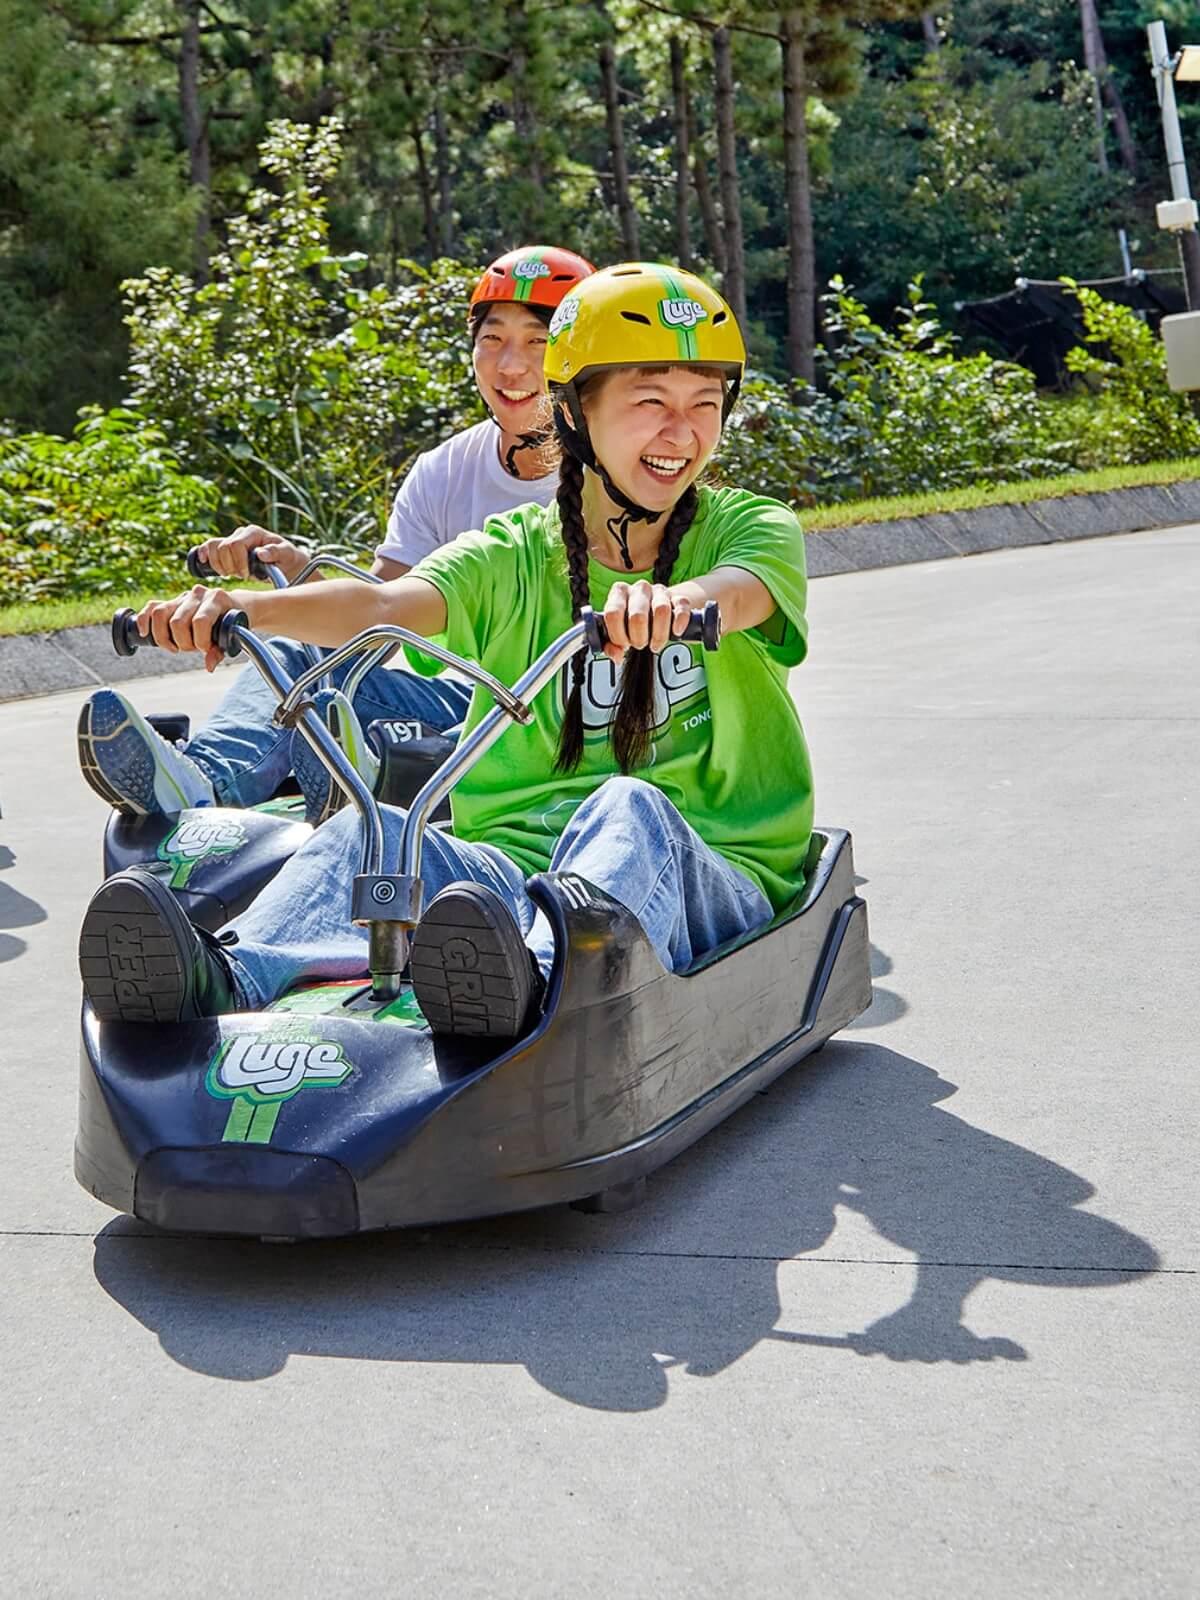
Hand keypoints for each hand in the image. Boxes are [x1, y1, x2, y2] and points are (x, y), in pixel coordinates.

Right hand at [136, 586, 240, 672]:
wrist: (236, 607)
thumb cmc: (233, 624)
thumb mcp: (231, 638)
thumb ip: (219, 652)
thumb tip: (208, 666)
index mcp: (217, 599)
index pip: (200, 621)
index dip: (200, 641)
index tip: (206, 649)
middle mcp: (198, 594)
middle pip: (177, 621)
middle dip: (183, 643)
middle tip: (192, 648)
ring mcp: (183, 596)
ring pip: (160, 614)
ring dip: (164, 637)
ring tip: (174, 646)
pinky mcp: (172, 601)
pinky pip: (151, 607)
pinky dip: (144, 620)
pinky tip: (144, 633)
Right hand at [193, 525, 307, 582]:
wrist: (284, 562)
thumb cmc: (286, 557)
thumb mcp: (287, 554)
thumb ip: (276, 552)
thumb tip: (261, 553)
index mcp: (254, 533)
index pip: (236, 544)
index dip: (237, 562)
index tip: (245, 575)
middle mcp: (241, 534)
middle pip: (223, 547)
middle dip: (229, 565)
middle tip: (240, 576)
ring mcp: (232, 539)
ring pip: (213, 547)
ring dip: (218, 564)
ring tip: (229, 574)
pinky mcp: (226, 548)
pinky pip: (208, 547)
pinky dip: (203, 554)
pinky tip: (203, 562)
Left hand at [601, 580, 691, 664]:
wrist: (658, 610)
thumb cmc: (633, 622)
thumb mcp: (618, 632)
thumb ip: (611, 646)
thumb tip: (617, 655)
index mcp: (619, 593)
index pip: (613, 613)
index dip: (618, 635)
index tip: (623, 644)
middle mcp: (639, 589)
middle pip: (638, 616)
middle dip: (639, 638)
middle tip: (640, 644)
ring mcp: (660, 591)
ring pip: (662, 610)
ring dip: (658, 636)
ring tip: (655, 644)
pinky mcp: (678, 598)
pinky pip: (681, 608)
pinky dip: (679, 623)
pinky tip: (675, 633)